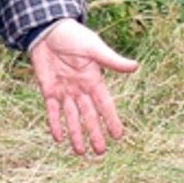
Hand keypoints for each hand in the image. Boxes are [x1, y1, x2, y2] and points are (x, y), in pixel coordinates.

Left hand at [29, 18, 137, 155]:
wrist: (47, 30)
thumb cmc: (73, 36)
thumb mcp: (94, 48)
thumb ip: (112, 60)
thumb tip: (135, 67)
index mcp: (93, 80)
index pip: (105, 105)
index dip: (111, 120)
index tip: (118, 136)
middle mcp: (80, 89)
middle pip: (89, 116)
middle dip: (94, 134)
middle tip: (100, 152)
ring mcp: (64, 91)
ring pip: (72, 118)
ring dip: (76, 134)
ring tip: (80, 152)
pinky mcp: (48, 90)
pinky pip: (52, 111)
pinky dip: (55, 124)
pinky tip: (59, 139)